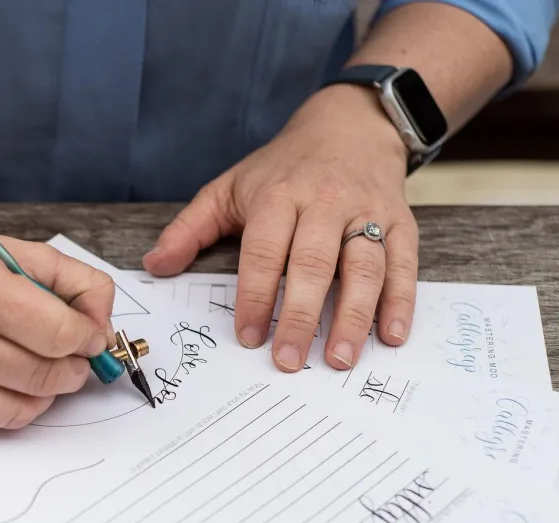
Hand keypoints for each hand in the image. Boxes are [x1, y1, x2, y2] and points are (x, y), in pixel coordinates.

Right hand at [0, 219, 115, 428]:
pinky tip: (2, 374)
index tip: (89, 334)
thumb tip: (102, 329)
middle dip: (73, 368)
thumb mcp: (11, 250)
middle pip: (46, 377)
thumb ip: (72, 280)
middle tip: (70, 352)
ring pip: (26, 409)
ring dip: (47, 391)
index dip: (89, 338)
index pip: (60, 335)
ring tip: (38, 362)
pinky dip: (13, 403)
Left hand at [143, 84, 417, 371]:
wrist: (351, 125)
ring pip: (363, 267)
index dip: (255, 295)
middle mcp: (325, 203)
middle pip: (312, 264)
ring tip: (338, 359)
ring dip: (352, 316)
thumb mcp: (229, 187)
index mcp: (278, 196)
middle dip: (299, 315)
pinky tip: (391, 336)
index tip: (248, 336)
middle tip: (288, 360)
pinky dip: (400, 301)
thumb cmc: (283, 168)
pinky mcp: (401, 221)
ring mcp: (367, 212)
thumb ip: (190, 229)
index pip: (263, 252)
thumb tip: (154, 267)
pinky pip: (404, 263)